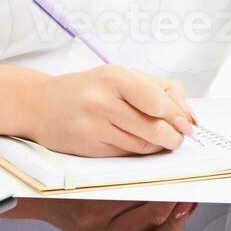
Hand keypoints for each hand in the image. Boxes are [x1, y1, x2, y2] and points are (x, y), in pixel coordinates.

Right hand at [21, 65, 197, 156]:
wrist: (40, 104)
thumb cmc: (88, 89)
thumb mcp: (121, 76)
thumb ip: (159, 90)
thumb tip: (190, 119)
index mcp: (114, 77)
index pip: (158, 102)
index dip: (178, 116)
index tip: (187, 125)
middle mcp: (102, 101)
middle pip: (154, 128)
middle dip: (173, 137)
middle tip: (177, 137)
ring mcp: (93, 126)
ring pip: (142, 146)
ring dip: (156, 146)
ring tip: (156, 138)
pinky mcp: (89, 147)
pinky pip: (126, 155)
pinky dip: (137, 151)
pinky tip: (132, 141)